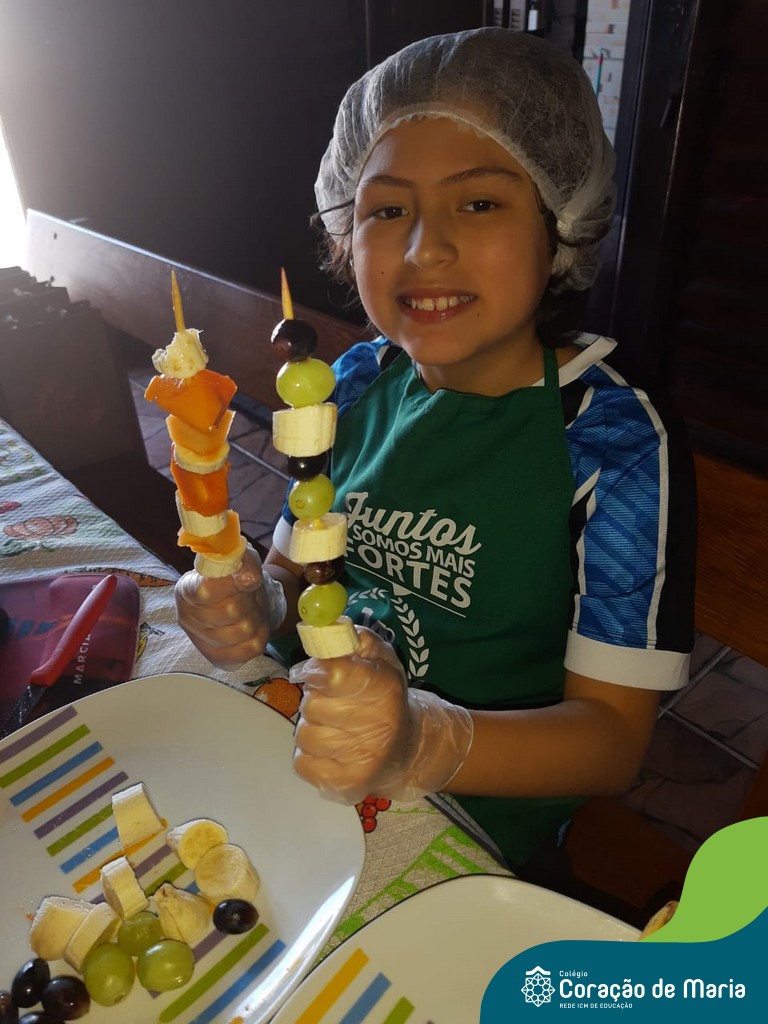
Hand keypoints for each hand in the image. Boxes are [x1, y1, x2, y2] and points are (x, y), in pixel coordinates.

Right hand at [175, 544, 285, 668]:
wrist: (242, 601)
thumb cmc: (236, 578)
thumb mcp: (240, 560)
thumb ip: (243, 561)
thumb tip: (248, 577)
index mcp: (187, 589)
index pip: (205, 591)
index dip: (229, 585)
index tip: (245, 578)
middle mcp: (187, 617)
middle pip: (230, 611)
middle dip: (248, 600)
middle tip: (250, 595)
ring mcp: (201, 641)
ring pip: (243, 630)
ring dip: (257, 617)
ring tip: (252, 609)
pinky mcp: (218, 658)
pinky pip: (250, 648)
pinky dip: (261, 634)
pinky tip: (255, 625)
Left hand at [291, 627, 472, 803]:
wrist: (407, 749)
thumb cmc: (386, 697)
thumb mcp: (380, 659)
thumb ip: (354, 639)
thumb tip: (323, 630)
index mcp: (384, 689)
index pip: (335, 676)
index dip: (315, 670)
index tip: (312, 671)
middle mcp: (377, 727)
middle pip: (313, 707)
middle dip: (315, 700)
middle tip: (329, 701)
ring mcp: (362, 761)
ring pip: (305, 736)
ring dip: (311, 728)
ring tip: (331, 726)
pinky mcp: (346, 787)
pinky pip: (302, 764)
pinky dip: (309, 755)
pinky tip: (330, 750)